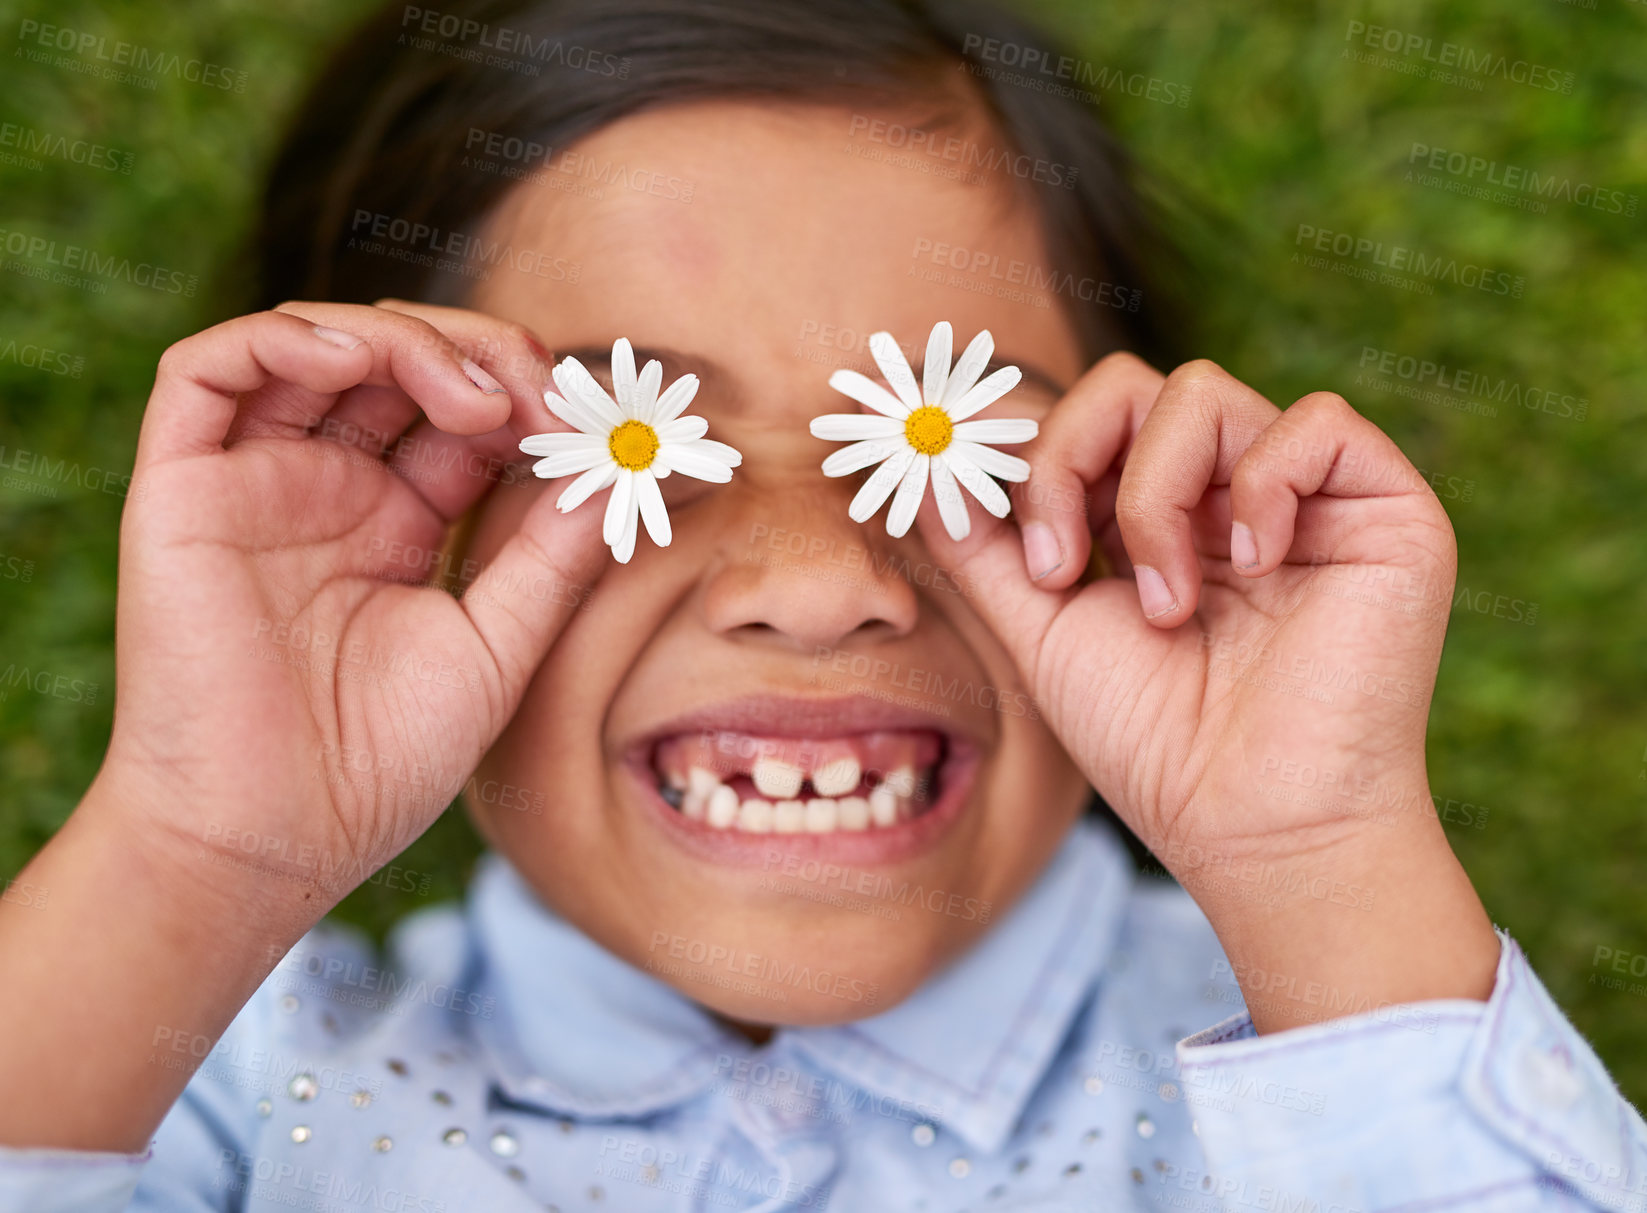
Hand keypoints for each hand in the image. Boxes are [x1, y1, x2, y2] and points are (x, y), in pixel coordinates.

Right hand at [99, 300, 603, 920]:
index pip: (463, 418)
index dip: (527, 397)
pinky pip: (210, 372)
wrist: (275, 839)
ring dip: (402, 338)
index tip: (593, 417)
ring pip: (316, 347)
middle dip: (480, 355)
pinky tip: (355, 359)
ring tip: (475, 395)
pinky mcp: (183, 487)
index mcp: (399, 523)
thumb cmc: (383, 763)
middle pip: (399, 365)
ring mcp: (256, 482)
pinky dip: (283, 339)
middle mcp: (328, 488)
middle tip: (541, 392)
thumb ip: (553, 554)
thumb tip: (622, 467)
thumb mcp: (498, 645)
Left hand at [921, 355, 1499, 1027]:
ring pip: (1202, 393)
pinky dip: (1263, 485)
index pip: (1092, 420)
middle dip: (1072, 466)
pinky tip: (1257, 566)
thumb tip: (930, 470)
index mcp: (1163, 517)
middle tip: (1065, 572)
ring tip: (1169, 605)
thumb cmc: (1155, 745)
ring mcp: (1307, 496)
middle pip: (1134, 386)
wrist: (1254, 827)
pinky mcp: (1384, 508)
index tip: (1028, 556)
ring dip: (1153, 499)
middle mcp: (1231, 494)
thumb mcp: (1042, 633)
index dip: (1040, 458)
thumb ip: (985, 548)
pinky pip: (1318, 421)